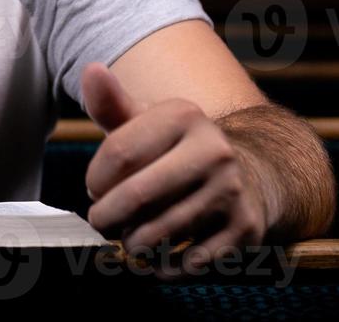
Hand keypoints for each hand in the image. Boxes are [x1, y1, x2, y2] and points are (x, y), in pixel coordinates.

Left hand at [81, 62, 267, 276]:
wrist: (247, 175)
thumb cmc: (174, 151)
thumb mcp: (144, 123)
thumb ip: (110, 104)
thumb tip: (91, 70)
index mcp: (183, 115)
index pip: (117, 154)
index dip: (96, 181)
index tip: (96, 189)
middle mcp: (214, 150)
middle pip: (136, 197)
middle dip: (107, 217)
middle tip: (103, 221)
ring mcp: (233, 191)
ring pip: (158, 234)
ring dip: (133, 243)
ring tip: (131, 236)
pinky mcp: (246, 230)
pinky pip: (187, 263)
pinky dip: (164, 267)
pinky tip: (161, 255)